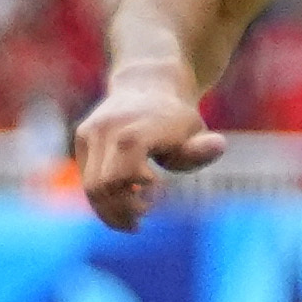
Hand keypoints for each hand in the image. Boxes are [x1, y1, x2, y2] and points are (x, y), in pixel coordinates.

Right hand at [74, 69, 221, 231]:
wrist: (148, 82)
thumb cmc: (176, 117)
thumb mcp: (194, 132)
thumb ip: (201, 149)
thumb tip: (218, 146)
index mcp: (133, 132)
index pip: (122, 176)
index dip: (133, 197)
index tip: (155, 194)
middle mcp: (106, 130)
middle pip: (101, 187)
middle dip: (120, 210)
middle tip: (140, 219)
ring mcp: (91, 131)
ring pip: (90, 186)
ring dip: (108, 209)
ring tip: (131, 218)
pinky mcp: (82, 136)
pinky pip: (87, 176)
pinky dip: (102, 196)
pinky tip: (122, 198)